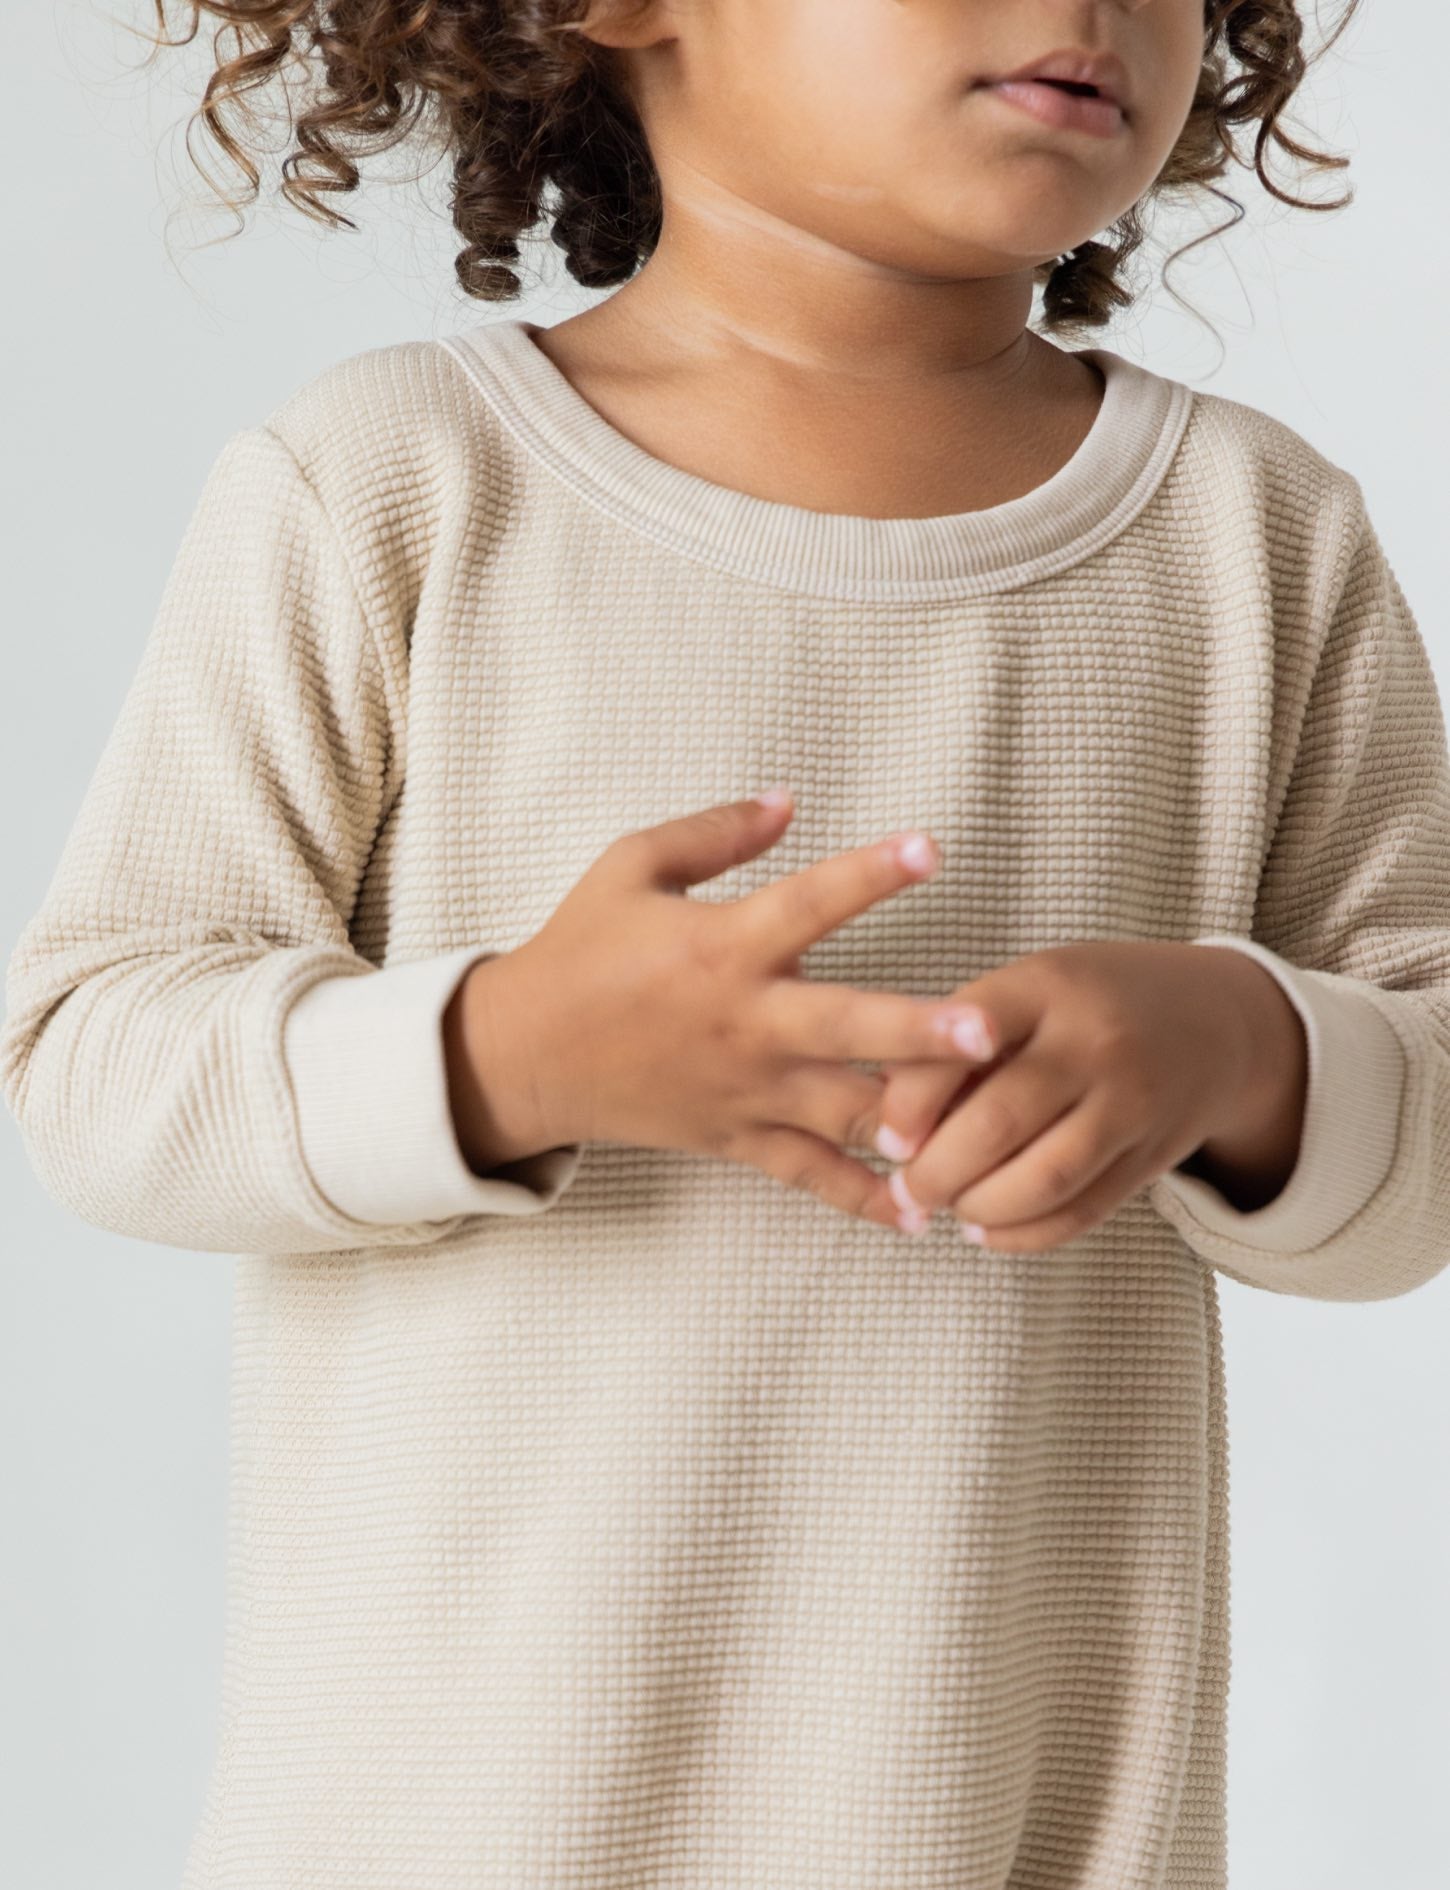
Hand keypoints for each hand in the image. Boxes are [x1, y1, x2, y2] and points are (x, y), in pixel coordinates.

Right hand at [450, 790, 988, 1229]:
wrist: (524, 1055)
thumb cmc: (580, 952)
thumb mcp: (630, 867)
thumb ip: (714, 833)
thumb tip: (788, 800)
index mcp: (721, 946)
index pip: (807, 903)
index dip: (869, 874)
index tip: (931, 848)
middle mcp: (745, 1022)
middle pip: (846, 1028)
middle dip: (919, 1031)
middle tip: (986, 1030)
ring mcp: (746, 1089)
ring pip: (843, 1111)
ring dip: (913, 1120)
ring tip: (984, 1130)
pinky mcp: (737, 1138)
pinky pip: (811, 1176)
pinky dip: (867, 1200)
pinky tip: (926, 1215)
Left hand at [871, 940, 1308, 1251]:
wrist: (1218, 1022)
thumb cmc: (1089, 1003)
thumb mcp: (1029, 989)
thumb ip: (961, 1039)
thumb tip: (882, 1113)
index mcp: (1046, 987)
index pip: (962, 1044)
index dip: (910, 1103)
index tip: (886, 1141)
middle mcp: (1094, 1043)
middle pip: (998, 1124)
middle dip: (936, 1172)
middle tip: (906, 1190)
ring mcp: (1131, 1103)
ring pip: (1042, 1179)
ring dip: (978, 1208)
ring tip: (946, 1208)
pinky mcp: (1153, 1157)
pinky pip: (1081, 1213)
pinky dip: (1024, 1235)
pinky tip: (988, 1231)